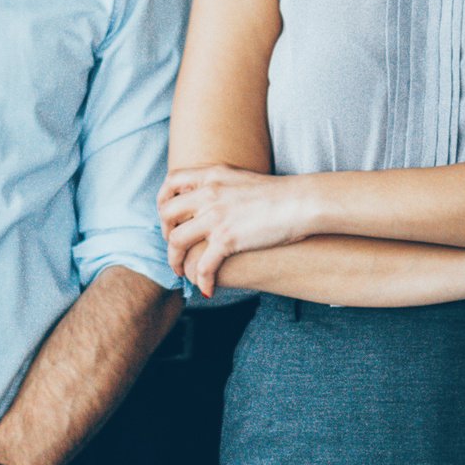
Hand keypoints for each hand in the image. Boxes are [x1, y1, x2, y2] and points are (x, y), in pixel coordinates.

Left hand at [160, 165, 316, 295]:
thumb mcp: (242, 178)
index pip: (171, 182)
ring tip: (182, 271)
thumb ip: (221, 186)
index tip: (169, 218)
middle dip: (165, 234)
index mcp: (212, 175)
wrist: (302, 201)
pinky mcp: (227, 239)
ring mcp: (216, 216)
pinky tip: (208, 289)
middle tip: (176, 247)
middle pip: (166, 214)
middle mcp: (209, 193)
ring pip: (176, 241)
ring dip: (175, 260)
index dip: (163, 201)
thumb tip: (211, 199)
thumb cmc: (280, 193)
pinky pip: (203, 265)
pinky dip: (201, 280)